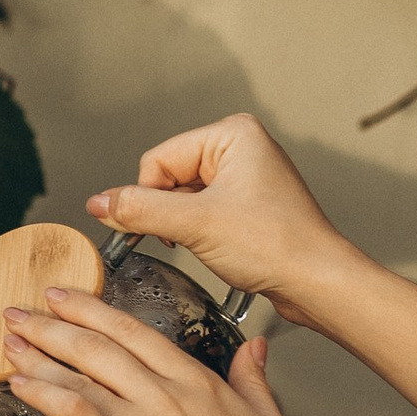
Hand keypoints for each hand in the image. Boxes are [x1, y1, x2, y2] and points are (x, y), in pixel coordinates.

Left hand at [1, 298, 339, 415]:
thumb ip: (254, 380)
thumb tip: (255, 348)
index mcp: (197, 382)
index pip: (135, 332)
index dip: (93, 311)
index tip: (65, 297)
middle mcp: (164, 394)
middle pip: (97, 345)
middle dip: (52, 323)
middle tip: (19, 309)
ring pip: (80, 374)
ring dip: (38, 354)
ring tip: (9, 340)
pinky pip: (74, 413)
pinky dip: (44, 394)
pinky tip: (20, 384)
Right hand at [87, 114, 349, 328]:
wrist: (317, 282)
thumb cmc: (278, 245)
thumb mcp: (194, 224)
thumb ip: (139, 210)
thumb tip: (99, 202)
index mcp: (232, 134)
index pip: (158, 160)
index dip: (151, 198)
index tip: (159, 228)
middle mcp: (241, 148)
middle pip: (169, 178)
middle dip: (172, 213)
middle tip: (197, 235)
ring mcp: (245, 177)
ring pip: (183, 199)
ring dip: (186, 226)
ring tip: (217, 242)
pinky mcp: (248, 205)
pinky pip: (202, 213)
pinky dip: (200, 233)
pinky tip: (222, 248)